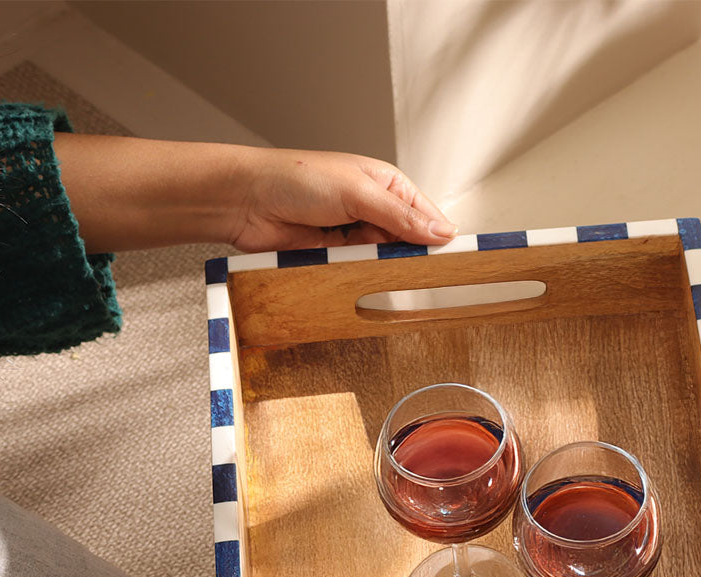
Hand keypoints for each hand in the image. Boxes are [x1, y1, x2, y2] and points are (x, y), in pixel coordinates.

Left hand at [228, 148, 457, 251]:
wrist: (246, 201)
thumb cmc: (294, 178)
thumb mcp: (358, 192)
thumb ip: (400, 216)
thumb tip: (440, 230)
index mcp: (384, 183)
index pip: (424, 214)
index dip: (437, 235)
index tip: (454, 257)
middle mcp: (371, 208)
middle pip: (406, 242)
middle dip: (406, 255)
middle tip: (412, 268)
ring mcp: (352, 233)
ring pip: (382, 261)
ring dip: (378, 266)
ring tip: (372, 264)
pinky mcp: (334, 256)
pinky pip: (356, 272)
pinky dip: (356, 275)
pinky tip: (353, 272)